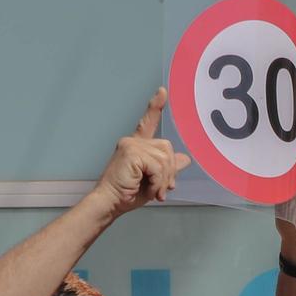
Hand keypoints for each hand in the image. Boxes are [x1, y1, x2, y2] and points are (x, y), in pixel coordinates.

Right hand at [93, 89, 193, 217]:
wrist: (110, 203)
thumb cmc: (127, 194)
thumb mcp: (154, 181)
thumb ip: (168, 168)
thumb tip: (186, 159)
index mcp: (136, 146)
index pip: (147, 123)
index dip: (155, 107)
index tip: (162, 92)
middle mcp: (132, 142)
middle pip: (167, 147)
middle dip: (169, 171)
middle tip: (162, 190)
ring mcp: (131, 145)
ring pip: (164, 158)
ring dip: (163, 179)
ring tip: (154, 192)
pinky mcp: (132, 152)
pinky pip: (158, 166)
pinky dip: (157, 181)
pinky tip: (150, 190)